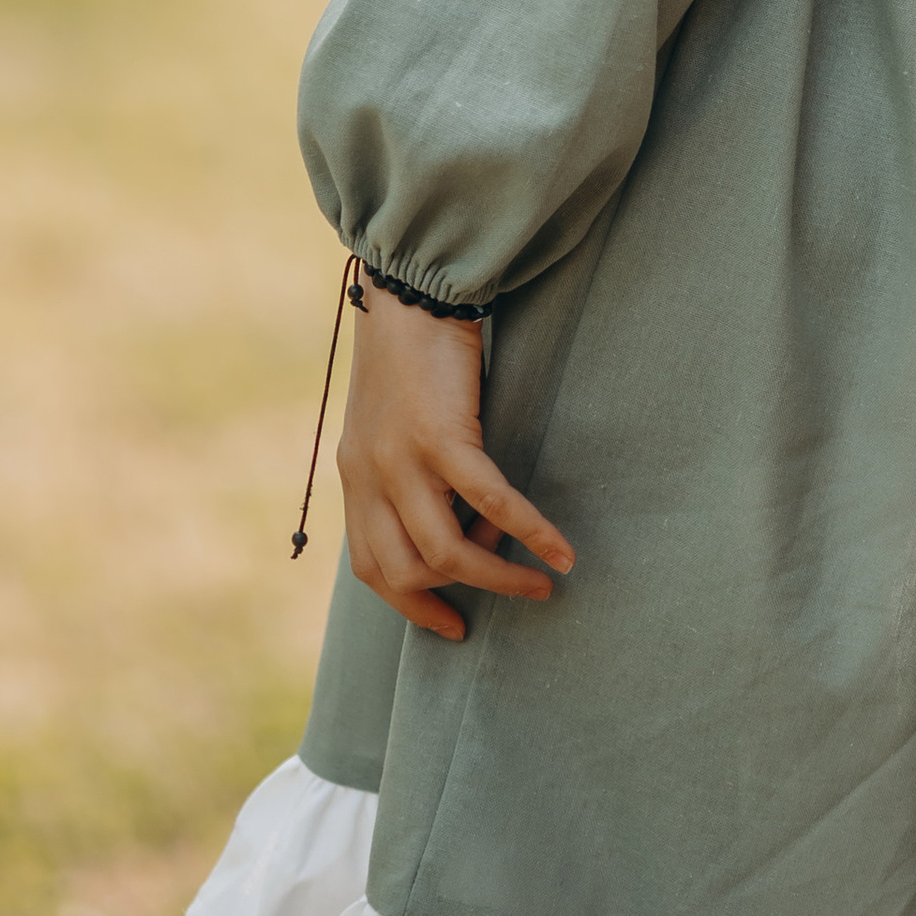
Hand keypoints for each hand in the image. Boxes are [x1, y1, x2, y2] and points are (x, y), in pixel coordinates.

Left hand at [335, 281, 573, 641]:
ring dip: (498, 577)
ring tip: (541, 582)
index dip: (412, 604)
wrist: (412, 291)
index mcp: (355, 477)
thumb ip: (402, 473)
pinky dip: (527, 531)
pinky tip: (560, 548)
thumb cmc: (411, 351)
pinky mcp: (442, 435)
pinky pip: (489, 502)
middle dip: (460, 595)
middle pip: (407, 570)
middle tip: (507, 590)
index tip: (451, 625)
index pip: (373, 567)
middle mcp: (370, 477)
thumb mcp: (388, 423)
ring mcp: (402, 459)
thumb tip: (456, 521)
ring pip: (445, 550)